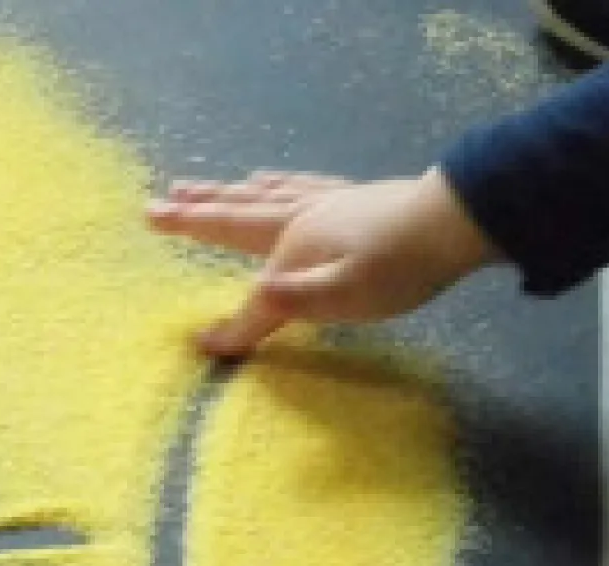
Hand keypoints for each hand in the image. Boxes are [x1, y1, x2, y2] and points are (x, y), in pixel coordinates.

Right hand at [147, 168, 496, 356]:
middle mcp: (298, 218)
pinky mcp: (349, 195)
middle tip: (153, 207)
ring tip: (193, 187)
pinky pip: (294, 185)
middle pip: (234, 218)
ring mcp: (323, 201)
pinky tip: (266, 177)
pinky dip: (271, 183)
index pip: (255, 299)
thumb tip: (232, 319)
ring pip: (259, 196)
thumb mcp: (344, 298)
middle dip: (192, 217)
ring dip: (221, 193)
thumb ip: (288, 305)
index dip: (233, 327)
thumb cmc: (400, 266)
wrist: (456, 219)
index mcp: (293, 246)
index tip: (204, 346)